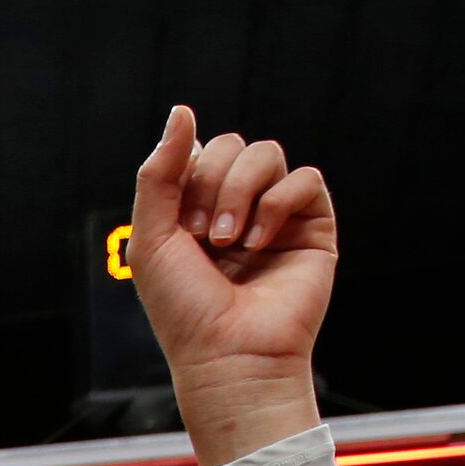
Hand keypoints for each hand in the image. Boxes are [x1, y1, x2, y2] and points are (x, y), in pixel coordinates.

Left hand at [128, 107, 333, 464]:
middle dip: (213, 182)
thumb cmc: (185, 310)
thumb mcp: (152, 238)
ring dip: (241, 191)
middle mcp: (237, 209)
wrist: (227, 355)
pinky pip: (304, 179)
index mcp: (196, 211)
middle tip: (204, 235)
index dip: (187, 175)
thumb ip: (159, 172)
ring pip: (267, 153)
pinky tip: (259, 241)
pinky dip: (277, 203)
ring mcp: (276, 217)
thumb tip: (182, 110)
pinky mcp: (312, 227)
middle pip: (232, 145)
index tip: (180, 225)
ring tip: (230, 240)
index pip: (197, 152)